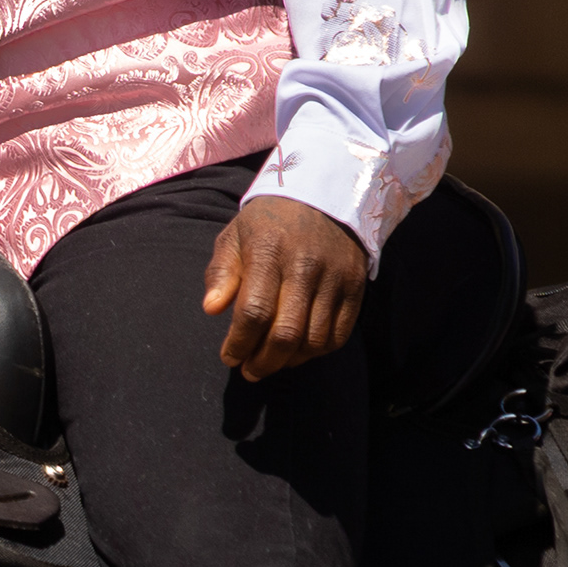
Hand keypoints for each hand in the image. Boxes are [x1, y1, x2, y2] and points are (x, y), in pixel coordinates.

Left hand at [202, 197, 367, 381]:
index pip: (254, 311)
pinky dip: (318, 352)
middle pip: (286, 333)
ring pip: (314, 339)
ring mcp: (335, 277)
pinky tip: (299, 352)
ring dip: (290, 361)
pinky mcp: (356, 285)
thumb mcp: (234, 236)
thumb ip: (221, 273)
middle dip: (264, 362)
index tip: (229, 357)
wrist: (323, 195)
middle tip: (249, 371)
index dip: (239, 343)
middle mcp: (305, 266)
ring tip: (272, 363)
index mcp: (269, 252)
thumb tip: (212, 309)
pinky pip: (340, 334)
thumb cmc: (268, 223)